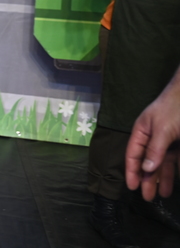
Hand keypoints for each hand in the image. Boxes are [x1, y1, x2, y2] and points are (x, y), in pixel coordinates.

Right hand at [126, 85, 179, 199]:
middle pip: (148, 162)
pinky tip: (176, 181)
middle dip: (147, 179)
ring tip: (163, 194)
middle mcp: (153, 138)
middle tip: (148, 198)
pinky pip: (177, 160)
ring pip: (163, 163)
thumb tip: (146, 169)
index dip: (131, 171)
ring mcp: (168, 141)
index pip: (133, 154)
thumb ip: (155, 150)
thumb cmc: (172, 109)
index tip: (132, 187)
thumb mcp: (162, 129)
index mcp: (142, 132)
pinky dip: (176, 170)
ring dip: (163, 178)